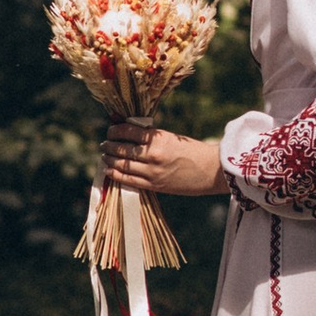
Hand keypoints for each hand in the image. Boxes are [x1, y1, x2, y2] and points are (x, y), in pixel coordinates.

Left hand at [101, 123, 224, 200]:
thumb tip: (127, 132)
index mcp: (159, 138)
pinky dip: (116, 174)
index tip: (111, 131)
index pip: (128, 131)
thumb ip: (150, 137)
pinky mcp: (154, 185)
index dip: (115, 131)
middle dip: (109, 145)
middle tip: (104, 144)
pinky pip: (128, 179)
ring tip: (105, 156)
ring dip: (110, 159)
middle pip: (122, 149)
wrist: (211, 170)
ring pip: (122, 165)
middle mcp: (153, 154)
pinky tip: (109, 170)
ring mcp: (153, 171)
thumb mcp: (171, 138)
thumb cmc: (192, 151)